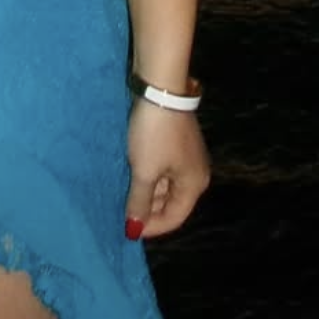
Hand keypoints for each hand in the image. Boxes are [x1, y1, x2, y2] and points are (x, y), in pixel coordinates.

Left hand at [124, 99, 209, 239]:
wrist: (160, 88)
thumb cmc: (154, 134)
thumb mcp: (144, 171)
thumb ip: (139, 202)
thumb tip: (134, 230)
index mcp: (194, 184)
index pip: (175, 217)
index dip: (152, 227)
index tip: (128, 230)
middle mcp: (195, 173)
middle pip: (171, 202)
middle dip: (148, 209)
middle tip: (123, 212)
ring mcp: (186, 156)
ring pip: (165, 184)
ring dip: (146, 191)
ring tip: (124, 194)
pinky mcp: (175, 141)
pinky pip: (162, 168)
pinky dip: (148, 175)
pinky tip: (131, 174)